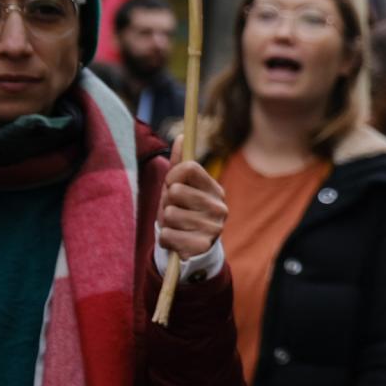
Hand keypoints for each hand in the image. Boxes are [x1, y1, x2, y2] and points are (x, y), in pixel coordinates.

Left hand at [157, 135, 226, 259]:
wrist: (193, 249)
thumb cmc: (183, 211)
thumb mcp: (180, 187)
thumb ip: (180, 163)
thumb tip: (181, 136)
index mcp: (215, 189)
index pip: (188, 168)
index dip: (172, 176)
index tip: (171, 186)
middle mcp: (220, 207)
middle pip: (176, 191)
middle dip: (167, 202)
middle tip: (174, 210)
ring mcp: (214, 227)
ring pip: (169, 214)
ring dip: (165, 222)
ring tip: (176, 226)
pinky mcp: (202, 246)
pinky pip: (167, 235)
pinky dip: (165, 239)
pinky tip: (176, 240)